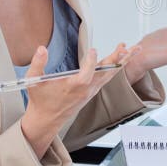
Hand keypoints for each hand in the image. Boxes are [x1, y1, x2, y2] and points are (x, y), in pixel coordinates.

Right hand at [20, 43, 128, 157]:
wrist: (47, 119)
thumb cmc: (41, 100)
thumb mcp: (34, 81)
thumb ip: (37, 64)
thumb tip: (41, 48)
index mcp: (74, 87)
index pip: (87, 74)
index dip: (91, 62)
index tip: (93, 50)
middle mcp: (86, 89)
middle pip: (106, 73)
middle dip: (117, 59)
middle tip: (126, 47)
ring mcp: (91, 90)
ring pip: (110, 74)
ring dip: (121, 61)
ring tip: (132, 48)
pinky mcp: (93, 90)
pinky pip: (108, 77)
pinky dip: (116, 67)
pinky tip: (122, 58)